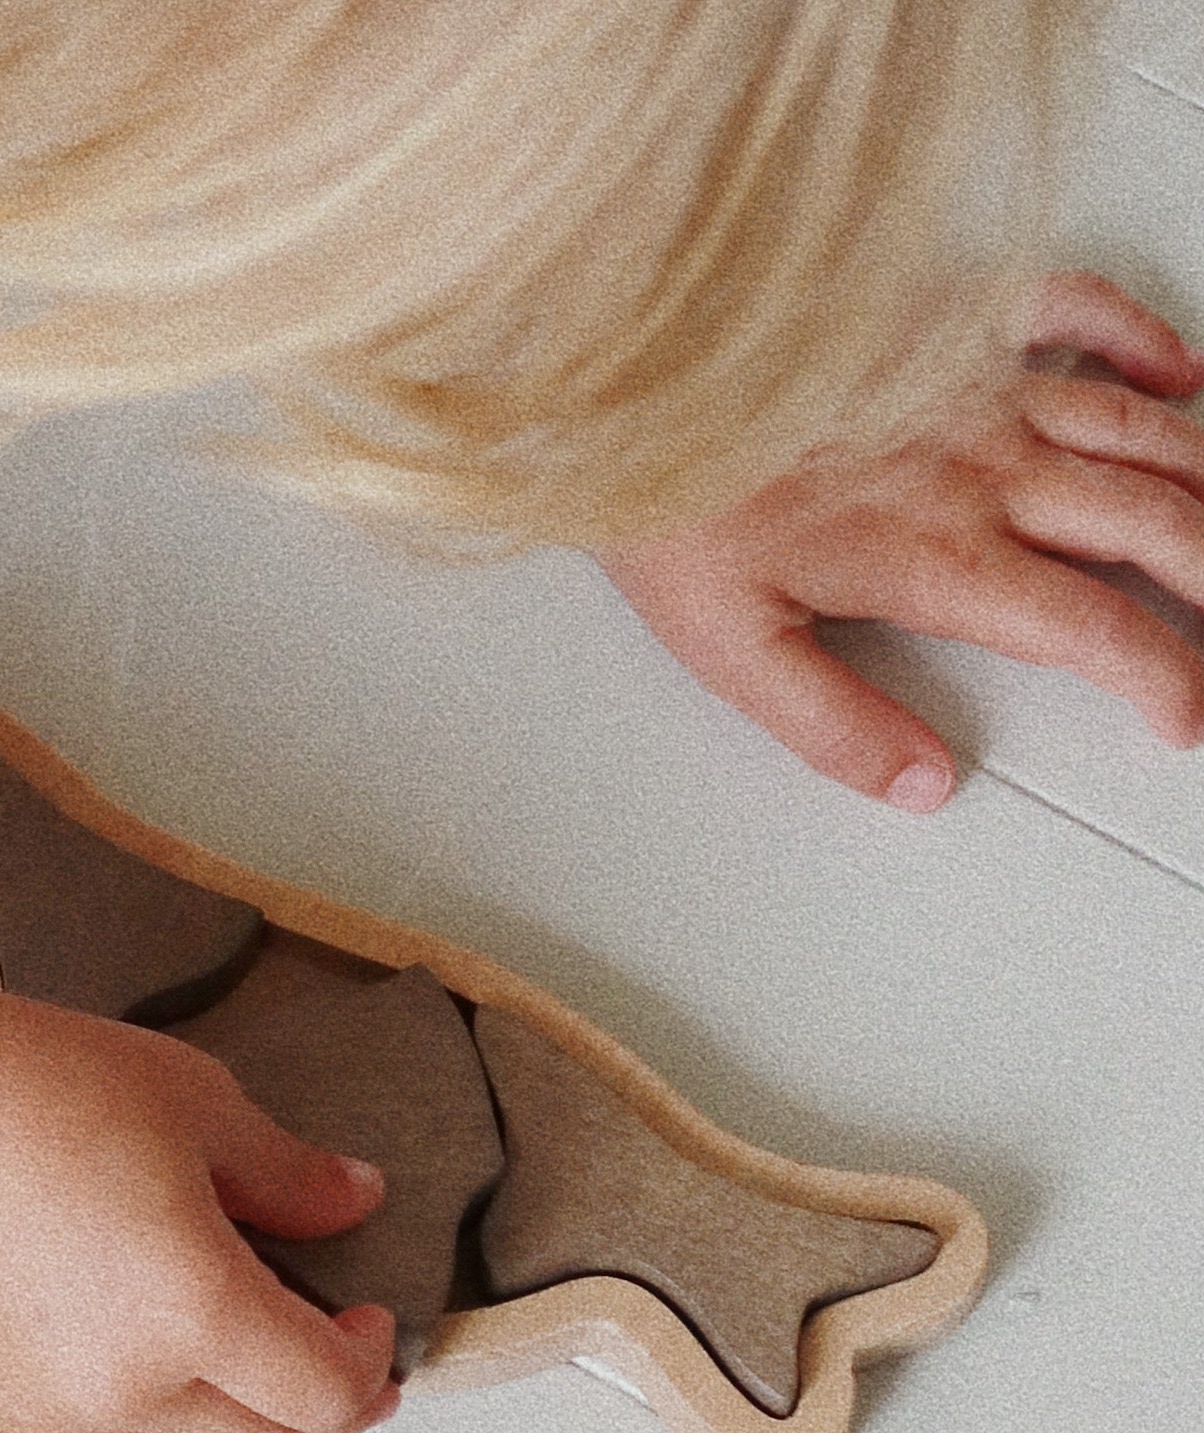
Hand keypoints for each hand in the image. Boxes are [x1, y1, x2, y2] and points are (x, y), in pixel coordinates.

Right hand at [0, 989, 401, 1432]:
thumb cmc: (25, 1089)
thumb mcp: (197, 1107)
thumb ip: (290, 1176)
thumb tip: (352, 1204)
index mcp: (196, 1313)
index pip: (323, 1392)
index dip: (370, 1363)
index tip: (372, 1316)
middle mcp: (130, 1384)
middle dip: (317, 1394)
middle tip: (337, 1342)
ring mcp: (58, 1402)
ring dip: (237, 1422)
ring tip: (246, 1360)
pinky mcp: (2, 1394)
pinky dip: (156, 1416)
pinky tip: (154, 1353)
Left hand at [600, 273, 1203, 810]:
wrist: (625, 385)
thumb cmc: (668, 505)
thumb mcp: (731, 650)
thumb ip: (834, 724)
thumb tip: (918, 783)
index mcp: (939, 558)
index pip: (1093, 630)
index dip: (1162, 678)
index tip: (1184, 714)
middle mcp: (982, 468)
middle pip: (1149, 525)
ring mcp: (976, 390)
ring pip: (1136, 430)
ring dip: (1199, 478)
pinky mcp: (950, 326)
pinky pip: (1074, 312)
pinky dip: (1140, 335)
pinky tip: (1178, 372)